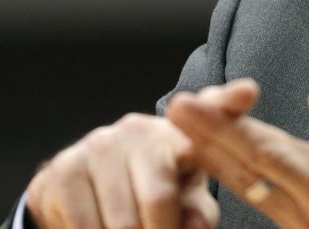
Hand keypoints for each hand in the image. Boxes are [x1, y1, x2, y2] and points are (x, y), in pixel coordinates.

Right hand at [25, 113, 221, 228]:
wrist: (85, 198)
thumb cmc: (154, 197)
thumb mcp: (186, 204)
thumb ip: (198, 215)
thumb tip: (193, 225)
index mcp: (181, 133)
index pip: (210, 111)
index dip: (228, 102)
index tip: (247, 92)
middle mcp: (140, 129)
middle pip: (159, 198)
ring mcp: (99, 144)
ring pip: (121, 221)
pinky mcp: (62, 168)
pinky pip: (82, 224)